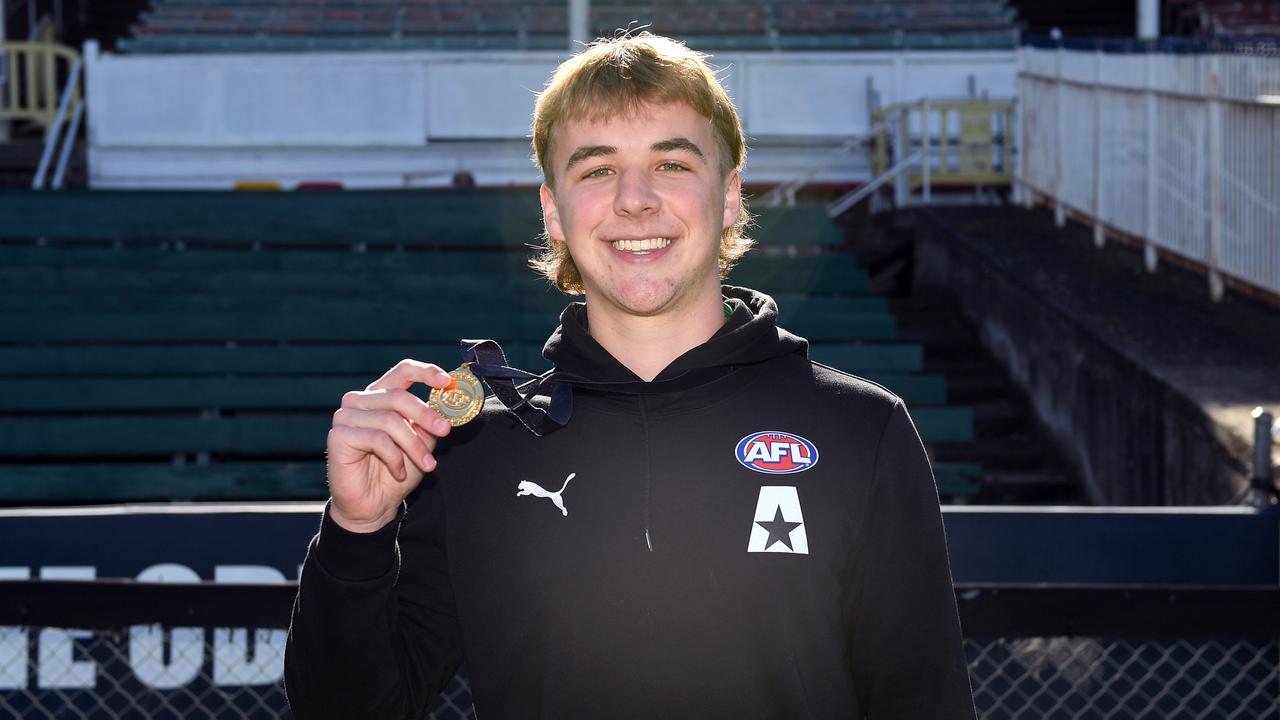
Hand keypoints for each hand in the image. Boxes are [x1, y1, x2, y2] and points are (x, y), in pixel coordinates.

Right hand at [326, 359, 455, 532]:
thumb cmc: (397, 471)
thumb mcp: (421, 442)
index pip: (402, 371)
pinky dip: (395, 457)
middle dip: (426, 416)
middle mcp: (360, 401)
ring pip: (390, 420)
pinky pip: (377, 439)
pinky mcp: (338, 435)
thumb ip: (430, 421)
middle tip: (445, 432)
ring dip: (413, 445)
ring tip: (427, 465)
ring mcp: (346, 416)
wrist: (373, 505)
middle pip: (399, 397)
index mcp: (380, 396)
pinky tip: (399, 471)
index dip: (425, 372)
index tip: (446, 381)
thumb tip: (448, 402)